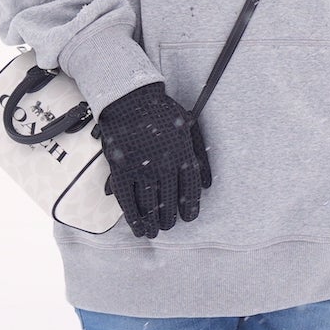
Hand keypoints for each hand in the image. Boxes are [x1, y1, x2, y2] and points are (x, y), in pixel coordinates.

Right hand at [97, 83, 210, 238]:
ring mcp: (141, 167)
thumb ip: (200, 154)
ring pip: (149, 205)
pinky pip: (127, 199)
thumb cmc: (162, 112)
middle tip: (168, 226)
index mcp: (183, 154)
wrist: (130, 97)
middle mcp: (164, 164)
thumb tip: (208, 184)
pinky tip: (136, 227)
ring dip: (152, 223)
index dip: (190, 208)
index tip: (188, 219)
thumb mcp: (189, 127)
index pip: (190, 190)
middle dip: (169, 218)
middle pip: (170, 202)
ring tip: (153, 232)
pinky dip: (132, 217)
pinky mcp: (121, 169)